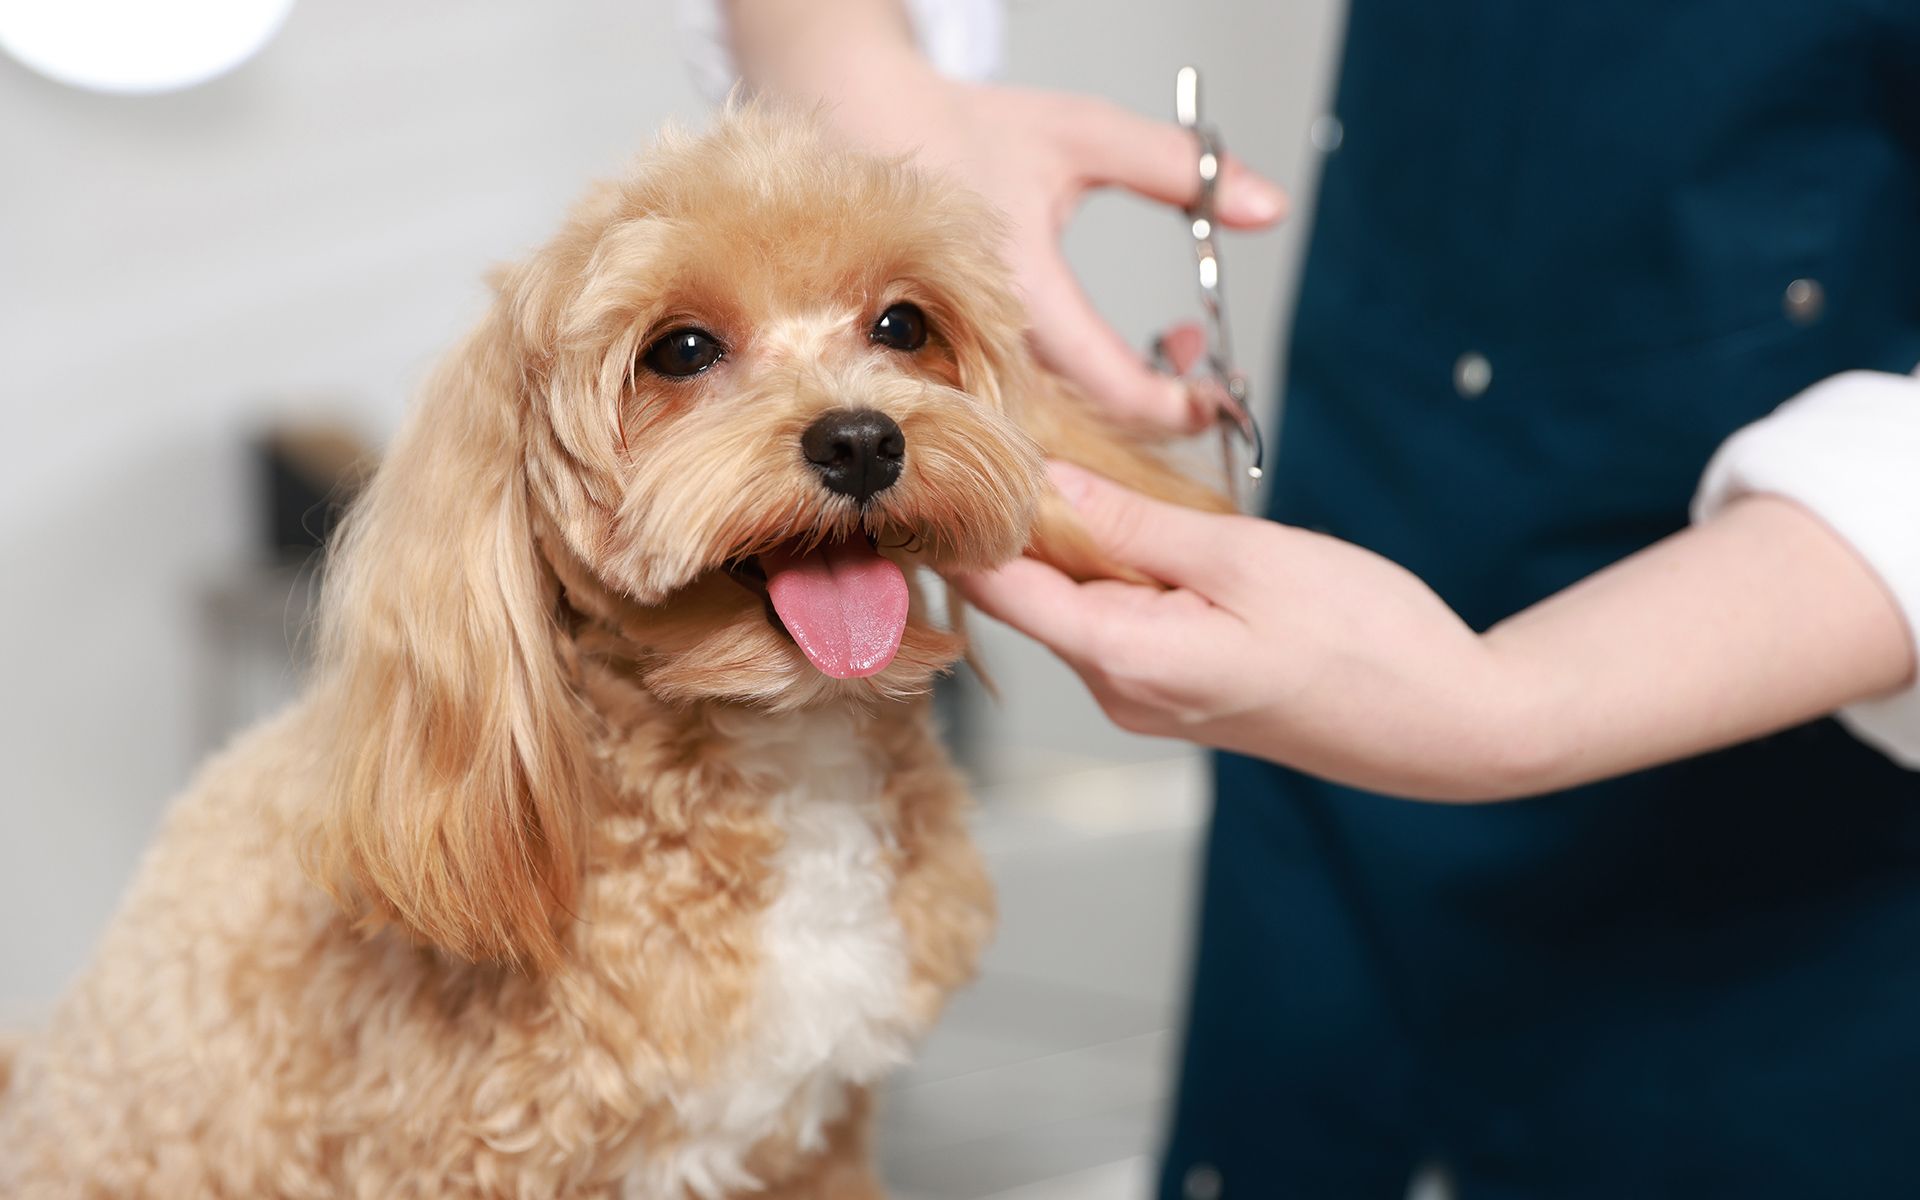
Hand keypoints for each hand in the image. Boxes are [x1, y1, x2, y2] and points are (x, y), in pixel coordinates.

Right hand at [730, 18, 1286, 430]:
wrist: (860, 121)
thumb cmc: (964, 128)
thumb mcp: (1084, 135)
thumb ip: (1179, 170)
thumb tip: (1270, 206)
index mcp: (1023, 292)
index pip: (1118, 388)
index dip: (1182, 404)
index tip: (1220, 391)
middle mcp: (985, 341)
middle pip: (1090, 421)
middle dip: (1157, 396)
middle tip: (1194, 353)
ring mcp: (959, 361)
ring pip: (1057, 420)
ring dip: (1119, 390)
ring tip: (1165, 345)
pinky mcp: (946, 364)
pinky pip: (1021, 404)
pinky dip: (1077, 385)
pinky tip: (1102, 347)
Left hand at [957, 463, 1528, 800]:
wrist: (1446, 722)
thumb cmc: (1367, 643)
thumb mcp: (1244, 555)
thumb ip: (1133, 522)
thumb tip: (1048, 483)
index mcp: (1123, 659)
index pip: (997, 589)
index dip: (972, 516)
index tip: (970, 449)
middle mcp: (1118, 692)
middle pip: (1030, 593)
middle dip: (1035, 515)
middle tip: (1053, 432)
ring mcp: (1144, 698)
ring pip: (1076, 603)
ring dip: (1089, 538)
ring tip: (1125, 476)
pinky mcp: (1173, 691)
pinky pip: (1118, 620)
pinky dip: (1124, 570)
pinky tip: (1163, 531)